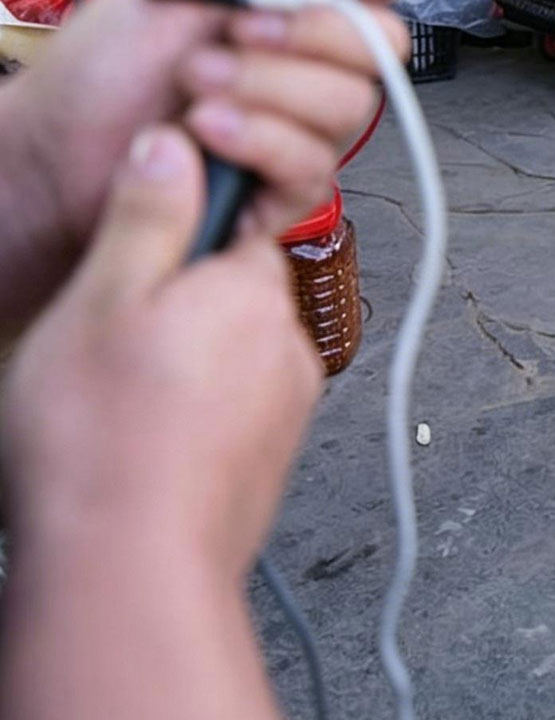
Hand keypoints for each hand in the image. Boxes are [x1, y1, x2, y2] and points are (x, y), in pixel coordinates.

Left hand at [0, 0, 417, 317]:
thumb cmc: (101, 68)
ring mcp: (304, 123)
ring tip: (195, 84)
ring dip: (267, 88)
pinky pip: (312, 162)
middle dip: (310, 32)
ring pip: (349, 105)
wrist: (55, 147)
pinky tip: (205, 131)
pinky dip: (257, 140)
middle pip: (381, 42)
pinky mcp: (287, 183)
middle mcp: (311, 61)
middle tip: (237, 30)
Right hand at [0, 125, 320, 578]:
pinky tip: (139, 445)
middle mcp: (287, 344)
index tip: (129, 264)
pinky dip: (188, 421)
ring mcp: (285, 408)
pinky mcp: (269, 460)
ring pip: (226, 358)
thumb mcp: (102, 301)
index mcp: (253, 290)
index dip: (173, 237)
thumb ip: (147, 217)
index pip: (232, 226)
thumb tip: (175, 144)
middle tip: (104, 349)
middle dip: (171, 310)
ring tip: (115, 408)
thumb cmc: (104, 446)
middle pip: (227, 294)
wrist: (128, 575)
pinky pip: (228, 415)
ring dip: (178, 369)